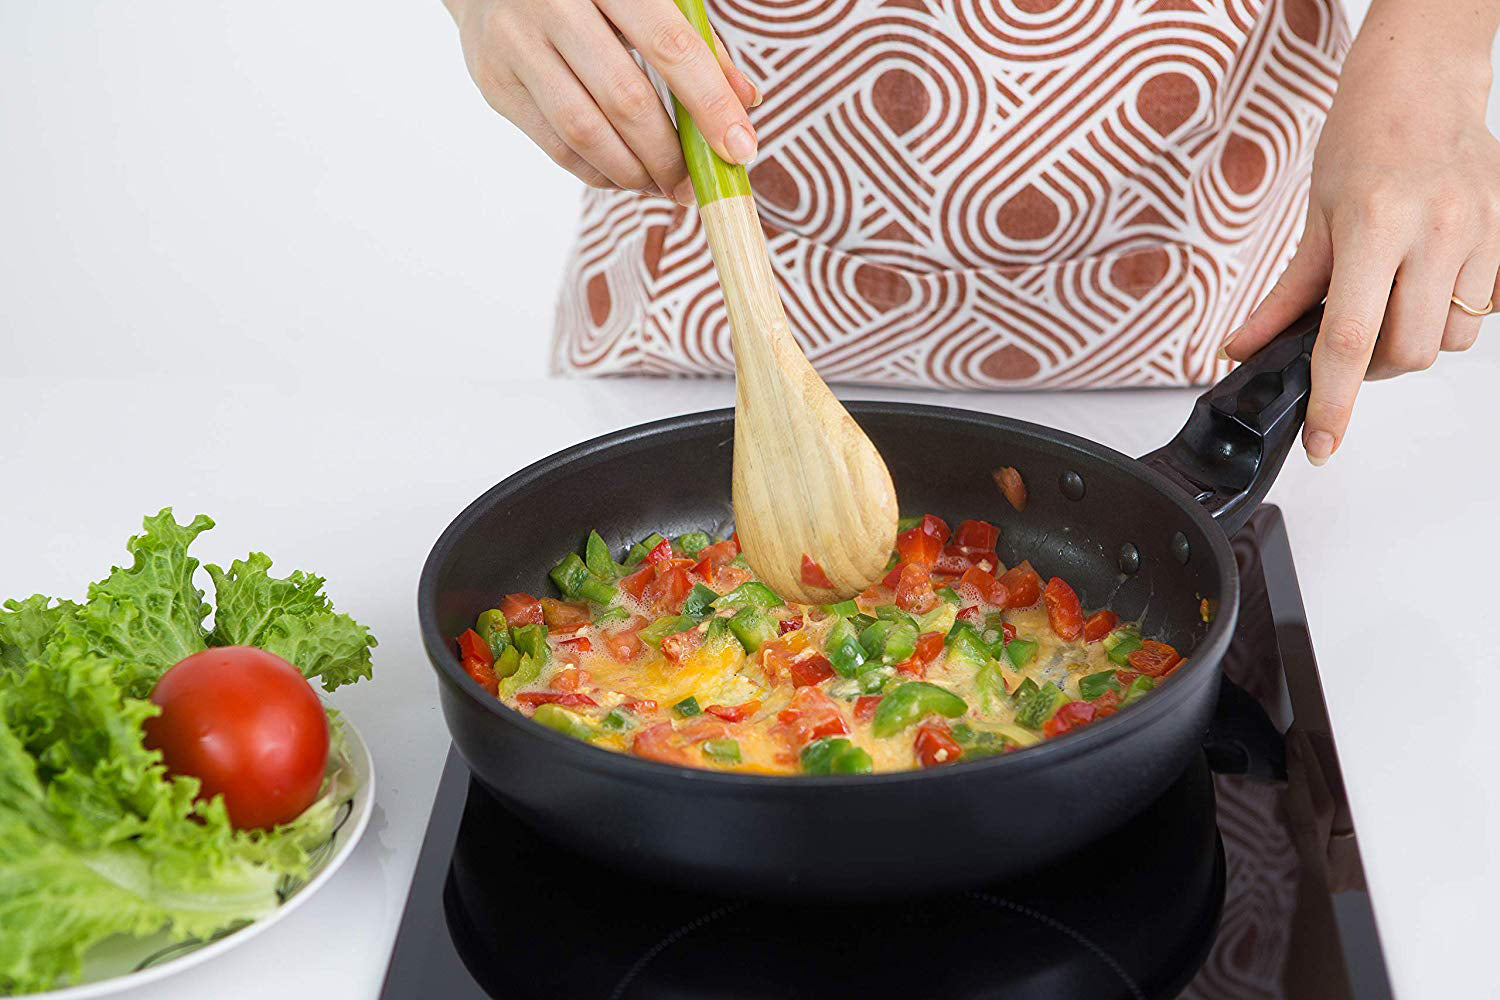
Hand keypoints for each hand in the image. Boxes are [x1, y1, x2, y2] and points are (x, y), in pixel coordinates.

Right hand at [443, 0, 759, 203]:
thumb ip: (694, 42)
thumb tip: (745, 104)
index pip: (669, 45)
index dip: (710, 103)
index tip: (740, 149)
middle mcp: (553, 4)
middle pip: (625, 98)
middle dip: (669, 155)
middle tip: (694, 185)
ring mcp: (516, 45)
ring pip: (586, 132)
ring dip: (635, 172)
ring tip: (663, 186)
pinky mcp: (495, 84)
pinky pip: (556, 146)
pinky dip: (599, 172)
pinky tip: (625, 175)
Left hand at [1223, 0, 1499, 464]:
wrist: (1424, 81)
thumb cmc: (1364, 138)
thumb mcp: (1313, 218)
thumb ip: (1285, 295)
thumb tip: (1244, 348)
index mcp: (1377, 227)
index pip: (1351, 340)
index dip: (1334, 403)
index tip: (1324, 444)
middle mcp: (1436, 233)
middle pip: (1409, 353)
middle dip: (1373, 370)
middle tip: (1348, 346)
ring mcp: (1479, 236)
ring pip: (1449, 340)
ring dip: (1411, 343)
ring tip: (1387, 304)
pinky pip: (1479, 312)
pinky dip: (1444, 316)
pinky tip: (1421, 284)